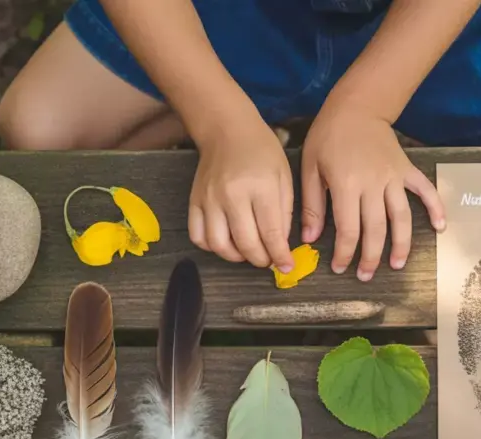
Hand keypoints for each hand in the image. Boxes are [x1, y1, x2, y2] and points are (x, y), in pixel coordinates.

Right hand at [188, 114, 294, 271]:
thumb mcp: (284, 177)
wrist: (227, 130)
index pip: (271, 233)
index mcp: (260, 187)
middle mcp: (232, 195)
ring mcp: (209, 199)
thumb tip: (281, 246)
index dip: (280, 256)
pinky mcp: (194, 201)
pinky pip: (198, 236)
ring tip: (248, 252)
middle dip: (261, 260)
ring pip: (219, 245)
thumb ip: (284, 213)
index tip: (286, 266)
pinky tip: (226, 241)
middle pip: (245, 244)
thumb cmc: (261, 152)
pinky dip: (212, 247)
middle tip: (269, 260)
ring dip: (236, 257)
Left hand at [301, 106, 445, 279]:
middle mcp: (373, 183)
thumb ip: (312, 205)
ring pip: (401, 217)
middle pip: (376, 229)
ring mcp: (394, 177)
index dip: (345, 253)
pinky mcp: (406, 170)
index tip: (340, 268)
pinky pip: (425, 190)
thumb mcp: (310, 168)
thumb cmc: (327, 136)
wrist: (356, 106)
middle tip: (365, 276)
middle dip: (371, 257)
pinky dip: (436, 208)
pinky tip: (440, 227)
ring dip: (401, 244)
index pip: (349, 229)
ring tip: (397, 265)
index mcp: (346, 184)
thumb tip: (311, 239)